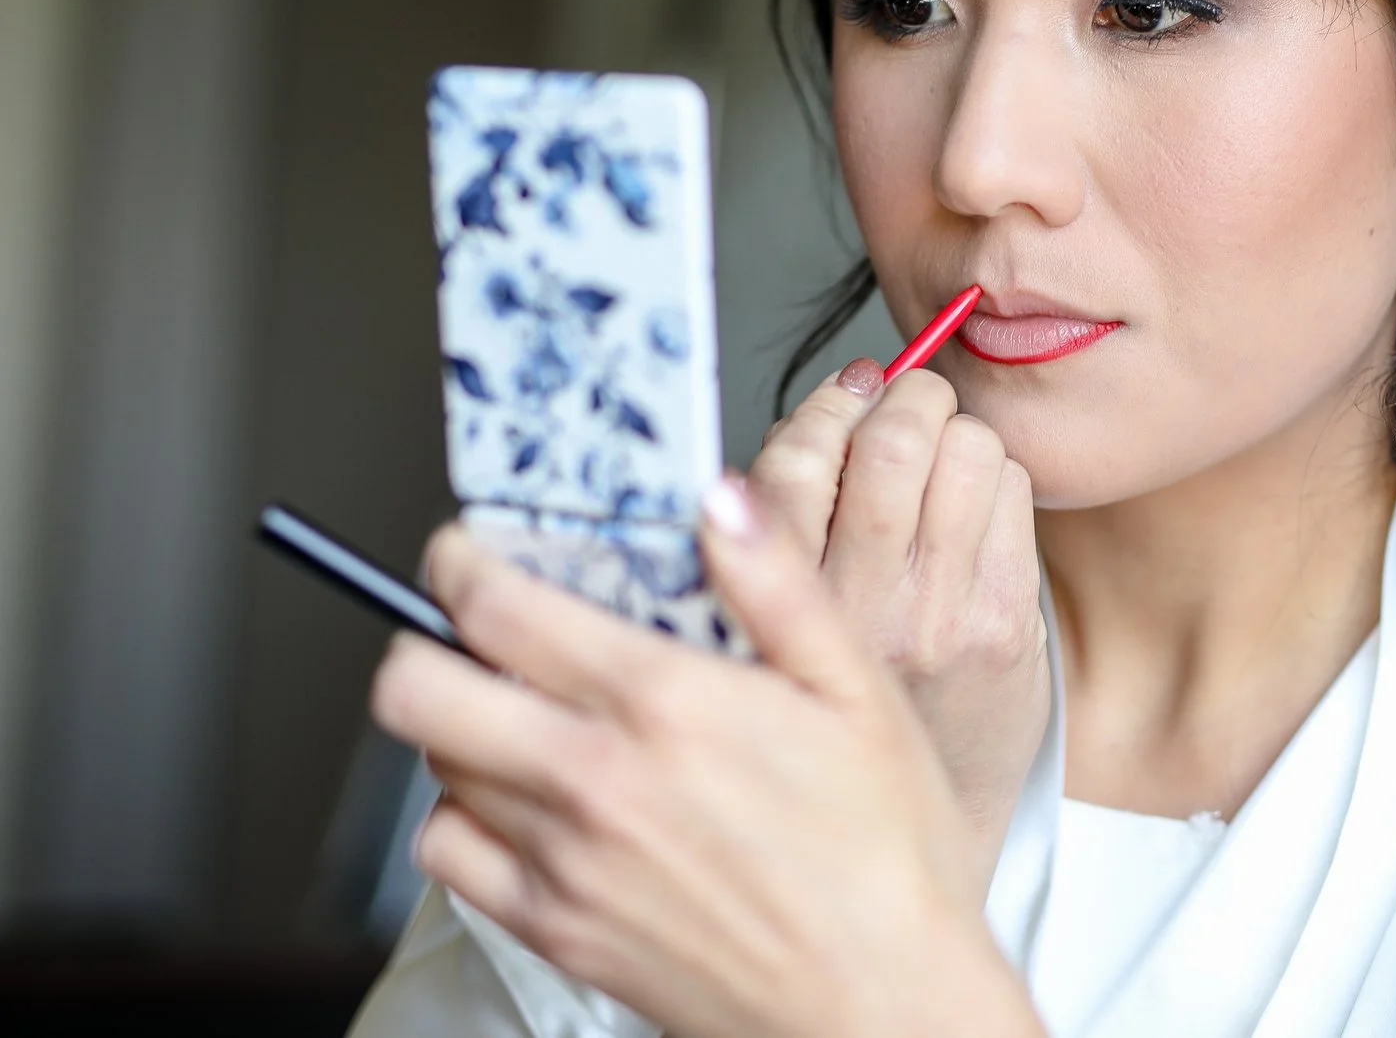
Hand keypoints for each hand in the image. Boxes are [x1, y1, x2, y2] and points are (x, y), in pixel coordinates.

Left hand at [370, 493, 1044, 1037]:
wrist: (877, 1005)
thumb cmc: (888, 859)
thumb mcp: (861, 691)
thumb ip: (780, 582)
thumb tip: (722, 498)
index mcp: (664, 701)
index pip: (495, 607)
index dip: (461, 561)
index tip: (472, 550)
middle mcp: (593, 778)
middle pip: (417, 687)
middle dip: (428, 637)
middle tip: (473, 629)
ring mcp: (563, 861)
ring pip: (434, 768)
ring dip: (459, 726)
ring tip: (518, 713)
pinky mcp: (555, 930)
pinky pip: (450, 859)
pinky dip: (465, 820)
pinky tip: (526, 804)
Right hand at [747, 360, 1048, 877]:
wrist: (918, 831)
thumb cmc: (838, 715)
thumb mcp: (771, 625)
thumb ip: (779, 526)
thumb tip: (835, 400)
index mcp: (776, 609)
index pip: (794, 462)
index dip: (827, 408)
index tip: (845, 396)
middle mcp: (859, 615)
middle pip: (892, 443)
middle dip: (904, 399)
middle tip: (905, 403)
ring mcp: (942, 618)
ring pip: (965, 451)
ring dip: (956, 428)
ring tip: (942, 449)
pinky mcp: (1009, 623)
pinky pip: (1014, 491)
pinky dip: (998, 474)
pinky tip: (978, 501)